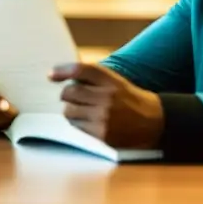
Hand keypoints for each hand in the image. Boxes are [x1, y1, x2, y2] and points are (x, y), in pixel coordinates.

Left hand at [49, 62, 164, 148]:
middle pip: (69, 92)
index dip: (62, 71)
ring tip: (85, 112)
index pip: (80, 69)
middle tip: (77, 99)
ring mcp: (104, 116)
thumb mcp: (113, 81)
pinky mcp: (101, 134)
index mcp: (110, 79)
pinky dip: (78, 125)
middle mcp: (107, 96)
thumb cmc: (127, 99)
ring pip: (69, 111)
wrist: (152, 122)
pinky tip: (90, 123)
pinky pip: (76, 127)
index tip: (50, 75)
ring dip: (72, 112)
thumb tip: (52, 75)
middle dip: (68, 96)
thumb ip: (89, 76)